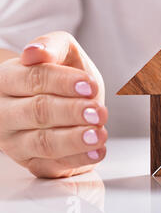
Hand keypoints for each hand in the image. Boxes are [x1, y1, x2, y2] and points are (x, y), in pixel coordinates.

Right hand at [0, 31, 107, 177]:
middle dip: (71, 112)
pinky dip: (78, 160)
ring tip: (99, 134)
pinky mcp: (33, 163)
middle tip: (99, 112)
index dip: (62, 82)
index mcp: (8, 80)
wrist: (58, 100)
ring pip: (43, 143)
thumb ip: (52, 46)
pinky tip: (97, 152)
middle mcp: (6, 113)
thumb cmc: (61, 76)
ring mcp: (16, 142)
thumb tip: (34, 53)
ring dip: (75, 140)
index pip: (33, 79)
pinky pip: (53, 165)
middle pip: (37, 112)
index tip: (90, 85)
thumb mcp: (62, 53)